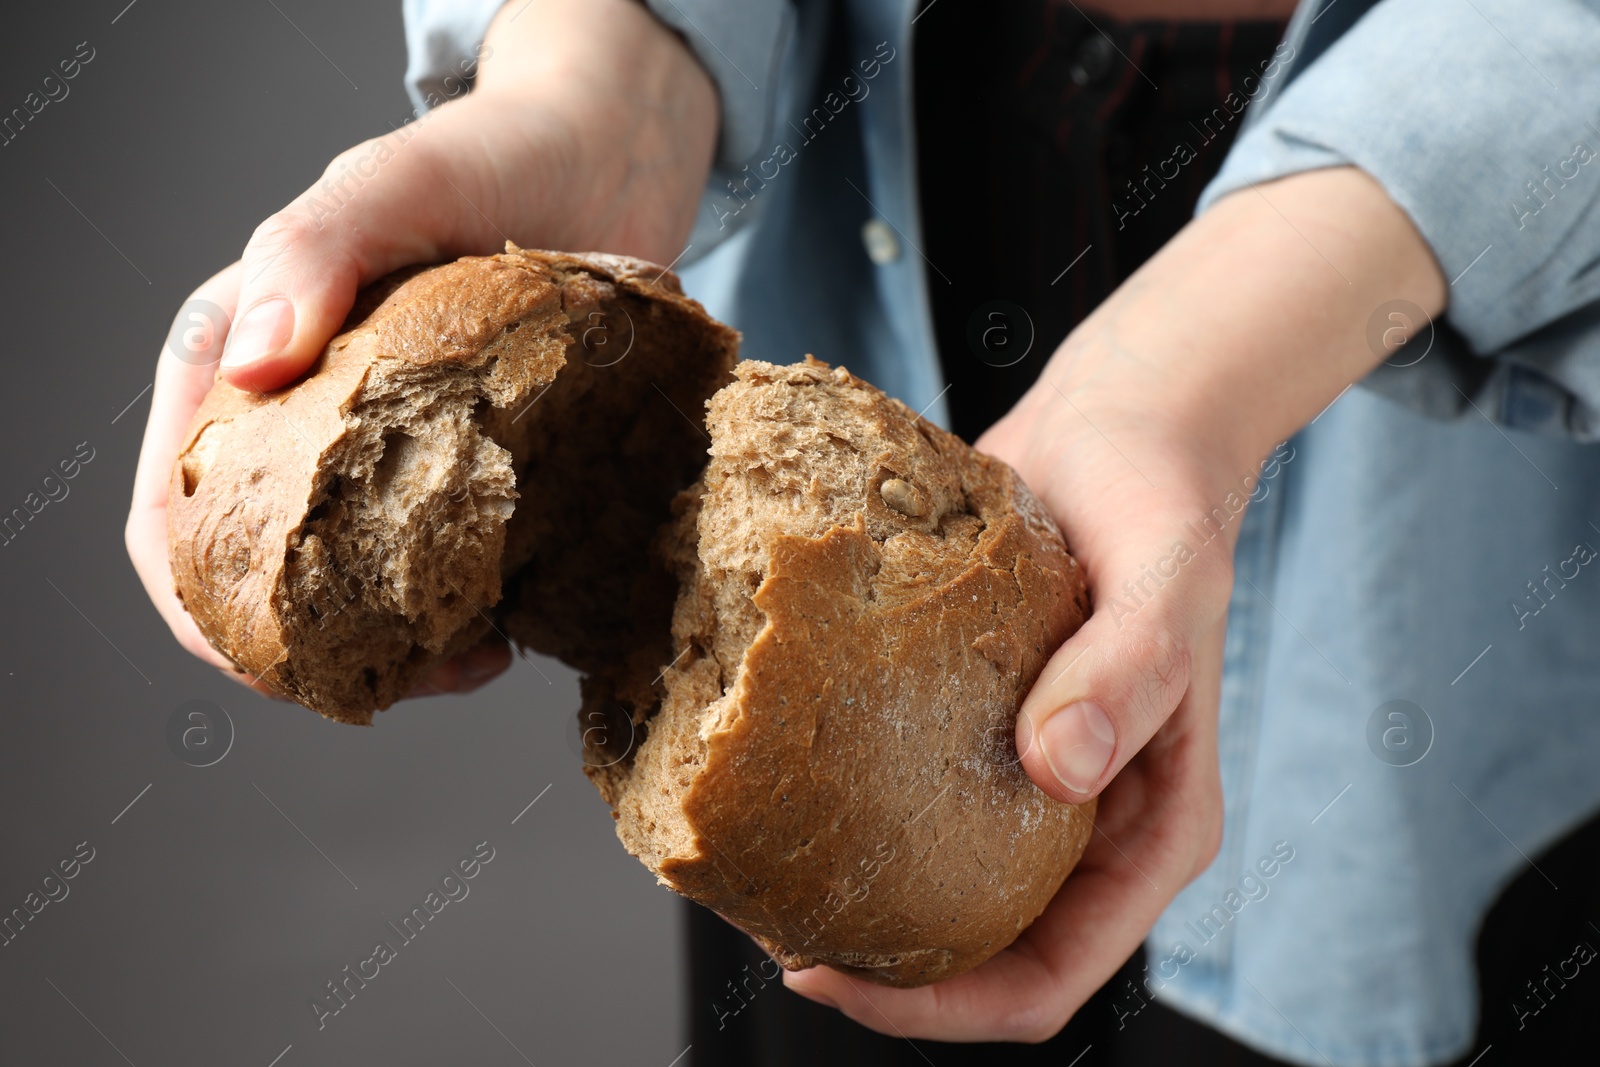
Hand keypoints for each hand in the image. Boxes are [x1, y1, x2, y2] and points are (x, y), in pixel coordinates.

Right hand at [125, 0, 718, 697]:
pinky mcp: (462, 468)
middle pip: (260, 580)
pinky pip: (443, 568)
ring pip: (351, 592)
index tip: (277, 662)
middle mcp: (297, 421)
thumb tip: (250, 364)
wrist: (606, 159)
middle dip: (314, 650)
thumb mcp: (390, 183)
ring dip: (399, 646)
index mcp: (237, 360)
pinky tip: (514, 624)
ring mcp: (381, 455)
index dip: (200, 606)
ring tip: (477, 656)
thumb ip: (311, 253)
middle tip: (412, 671)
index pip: (169, 514)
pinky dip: (467, 613)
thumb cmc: (486, 155)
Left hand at [783, 166, 1446, 1037]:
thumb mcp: (1167, 579)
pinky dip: (849, 804)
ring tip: (761, 871)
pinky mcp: (975, 723)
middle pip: (979, 950)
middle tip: (774, 932)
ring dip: (857, 893)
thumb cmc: (1162, 501)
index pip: (1049, 976)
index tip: (835, 979)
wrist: (1116, 425)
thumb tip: (1057, 768)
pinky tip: (781, 776)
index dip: (944, 1009)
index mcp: (1149, 831)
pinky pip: (911, 793)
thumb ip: (1128, 671)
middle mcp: (1084, 822)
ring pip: (937, 880)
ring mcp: (1026, 777)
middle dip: (881, 967)